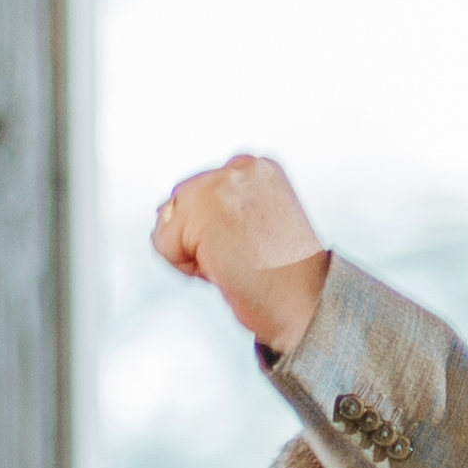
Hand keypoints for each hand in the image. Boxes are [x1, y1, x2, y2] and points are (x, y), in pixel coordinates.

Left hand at [147, 153, 328, 355]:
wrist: (305, 301)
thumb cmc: (284, 277)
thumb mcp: (257, 221)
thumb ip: (222, 205)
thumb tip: (163, 211)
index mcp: (258, 166)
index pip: (199, 191)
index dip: (215, 231)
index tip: (252, 247)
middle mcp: (240, 166)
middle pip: (178, 203)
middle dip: (199, 238)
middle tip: (242, 258)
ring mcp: (220, 185)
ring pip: (168, 224)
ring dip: (192, 253)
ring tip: (233, 262)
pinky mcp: (202, 209)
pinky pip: (162, 243)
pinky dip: (184, 266)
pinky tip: (221, 268)